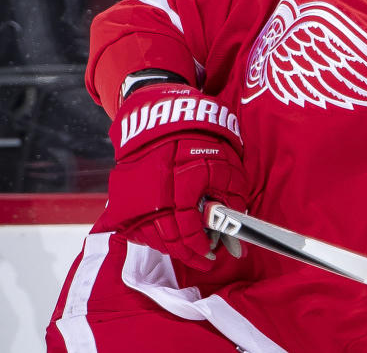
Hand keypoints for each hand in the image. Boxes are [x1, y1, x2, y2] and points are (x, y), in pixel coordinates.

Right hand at [95, 83, 250, 269]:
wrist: (164, 116)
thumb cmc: (202, 140)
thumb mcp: (226, 166)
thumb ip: (231, 201)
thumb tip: (237, 234)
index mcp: (182, 185)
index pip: (188, 229)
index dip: (201, 246)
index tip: (211, 254)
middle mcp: (155, 194)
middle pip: (169, 239)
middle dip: (188, 253)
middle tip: (202, 258)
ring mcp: (135, 196)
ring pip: (150, 236)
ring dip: (170, 247)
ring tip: (186, 247)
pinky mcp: (122, 196)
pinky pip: (135, 226)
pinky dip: (151, 236)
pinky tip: (167, 235)